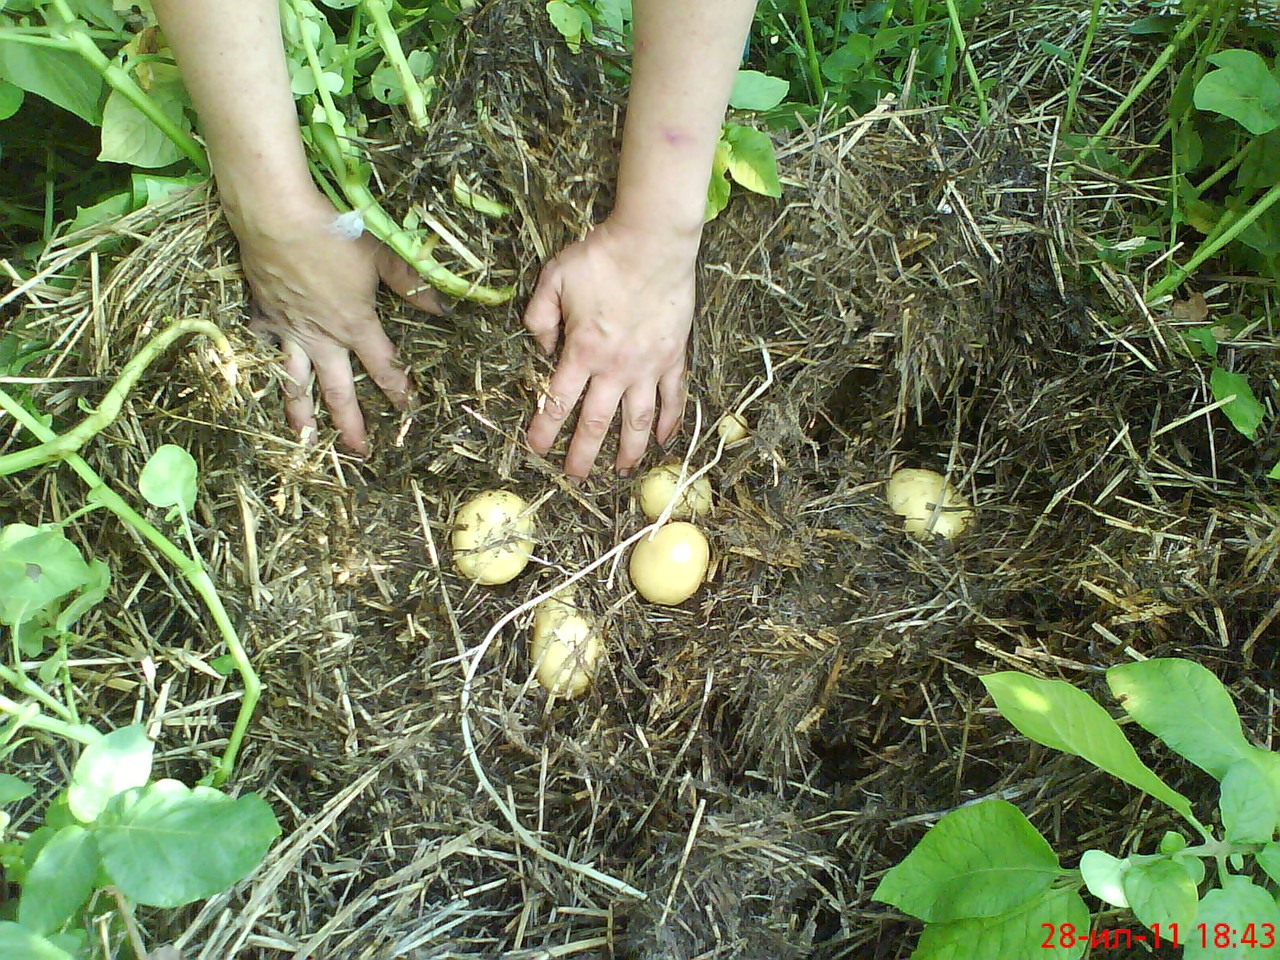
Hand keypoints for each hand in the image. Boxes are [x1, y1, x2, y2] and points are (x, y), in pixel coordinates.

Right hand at [229, 192, 444, 455]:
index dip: (398, 391)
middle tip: (359, 451)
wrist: (276, 218)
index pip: (384, 367)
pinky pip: (262, 350)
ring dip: (301, 415)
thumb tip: (442, 307)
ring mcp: (289, 331)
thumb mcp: (381, 256)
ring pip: (295, 382)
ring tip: (305, 442)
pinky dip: (262, 369)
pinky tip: (262, 384)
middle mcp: (322, 337)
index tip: (408, 412)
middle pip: (339, 391)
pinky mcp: (262, 317)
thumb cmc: (333, 233)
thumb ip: (411, 284)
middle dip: (350, 424)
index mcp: (355, 324)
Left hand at [523, 218, 697, 478]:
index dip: (545, 429)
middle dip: (583, 453)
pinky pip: (673, 397)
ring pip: (637, 420)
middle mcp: (615, 368)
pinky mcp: (673, 357)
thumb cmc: (601, 256)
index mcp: (581, 351)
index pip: (557, 401)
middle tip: (575, 476)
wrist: (653, 241)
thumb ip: (539, 317)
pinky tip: (664, 441)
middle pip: (596, 422)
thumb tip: (542, 348)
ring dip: (629, 450)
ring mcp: (648, 366)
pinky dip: (670, 421)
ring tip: (621, 470)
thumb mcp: (553, 278)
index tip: (536, 449)